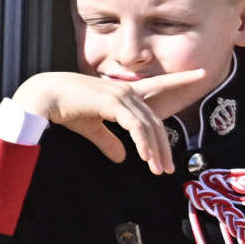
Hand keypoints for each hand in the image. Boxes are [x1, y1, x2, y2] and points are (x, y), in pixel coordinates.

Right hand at [12, 69, 205, 173]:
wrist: (43, 98)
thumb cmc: (65, 109)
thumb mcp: (92, 128)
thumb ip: (109, 141)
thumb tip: (122, 158)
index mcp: (124, 94)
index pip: (159, 84)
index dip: (180, 79)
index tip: (201, 73)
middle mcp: (127, 91)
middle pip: (156, 121)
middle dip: (164, 146)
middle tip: (168, 169)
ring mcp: (122, 95)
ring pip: (149, 126)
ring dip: (155, 151)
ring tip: (158, 170)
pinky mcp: (113, 102)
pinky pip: (136, 126)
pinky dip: (143, 143)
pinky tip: (146, 157)